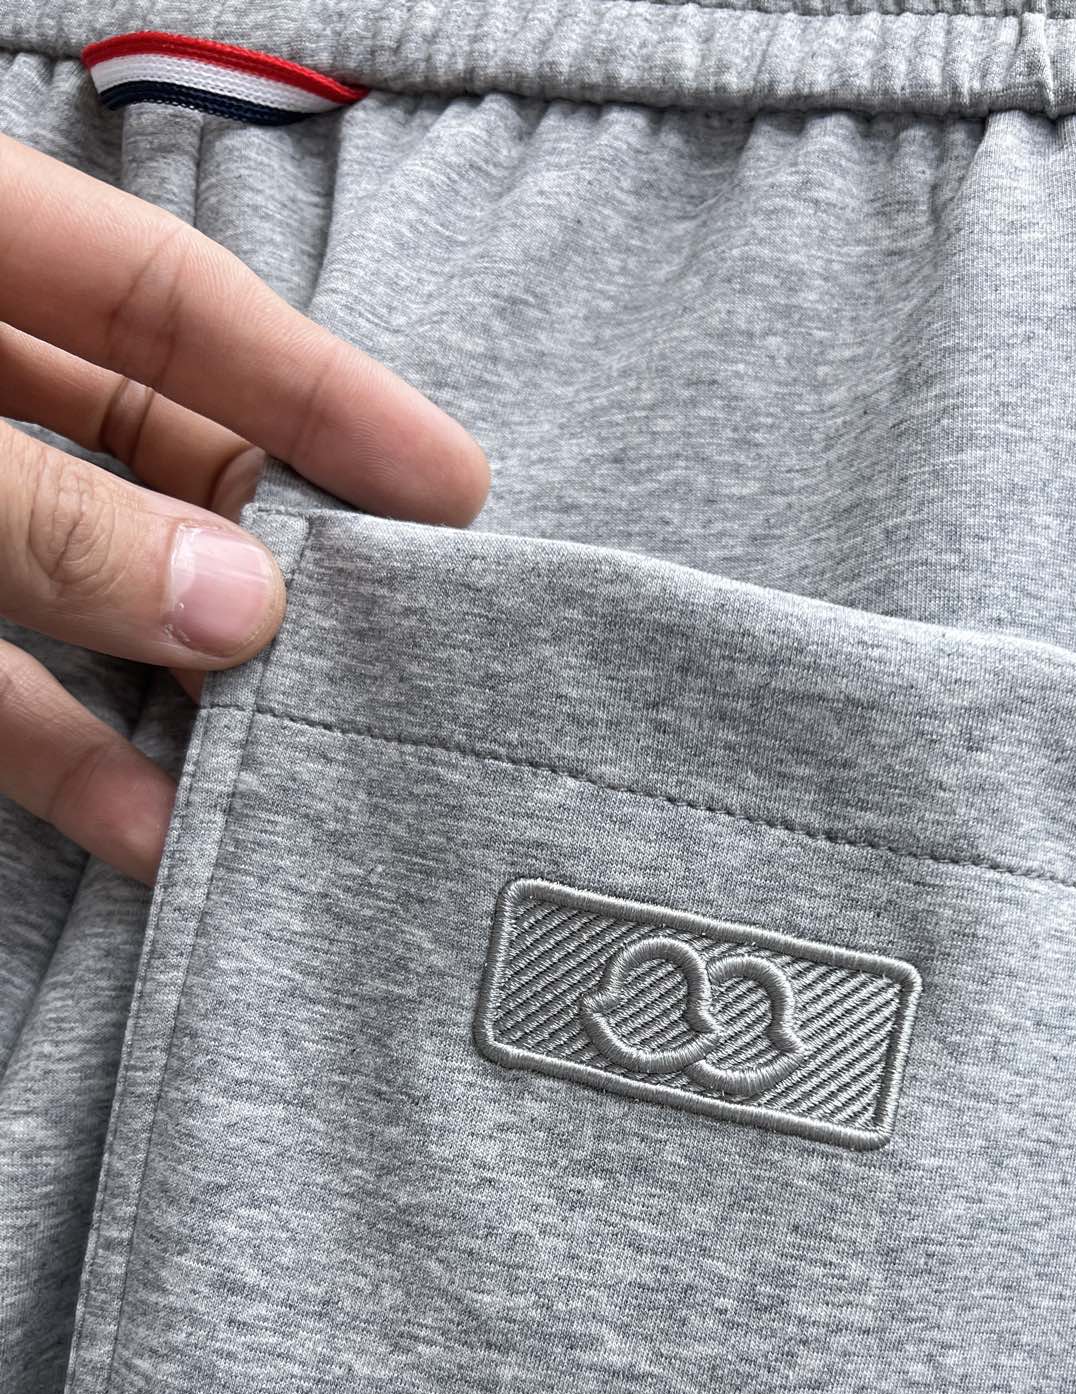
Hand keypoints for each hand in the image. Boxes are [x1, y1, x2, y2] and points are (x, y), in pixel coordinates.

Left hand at [0, 131, 489, 884]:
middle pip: (147, 446)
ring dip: (175, 684)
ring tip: (295, 763)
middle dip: (265, 544)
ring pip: (74, 585)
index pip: (171, 298)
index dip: (316, 388)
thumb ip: (47, 517)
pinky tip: (149, 832)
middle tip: (388, 634)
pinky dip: (64, 761)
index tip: (448, 488)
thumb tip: (239, 610)